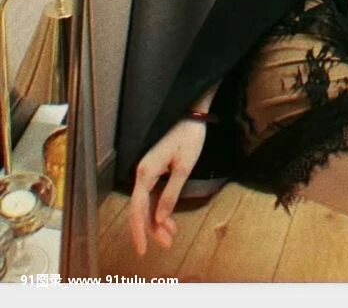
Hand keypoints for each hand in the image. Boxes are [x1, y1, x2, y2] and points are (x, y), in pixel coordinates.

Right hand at [129, 119, 205, 256]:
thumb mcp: (183, 167)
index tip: (143, 250)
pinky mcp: (154, 170)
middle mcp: (142, 173)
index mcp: (146, 172)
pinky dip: (160, 209)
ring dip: (157, 221)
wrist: (192, 115)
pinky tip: (169, 221)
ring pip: (147, 204)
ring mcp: (147, 172)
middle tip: (167, 244)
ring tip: (171, 236)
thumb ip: (170, 194)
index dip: (139, 231)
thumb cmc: (189, 137)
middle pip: (141, 209)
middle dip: (152, 229)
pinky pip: (152, 195)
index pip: (137, 208)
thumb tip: (159, 219)